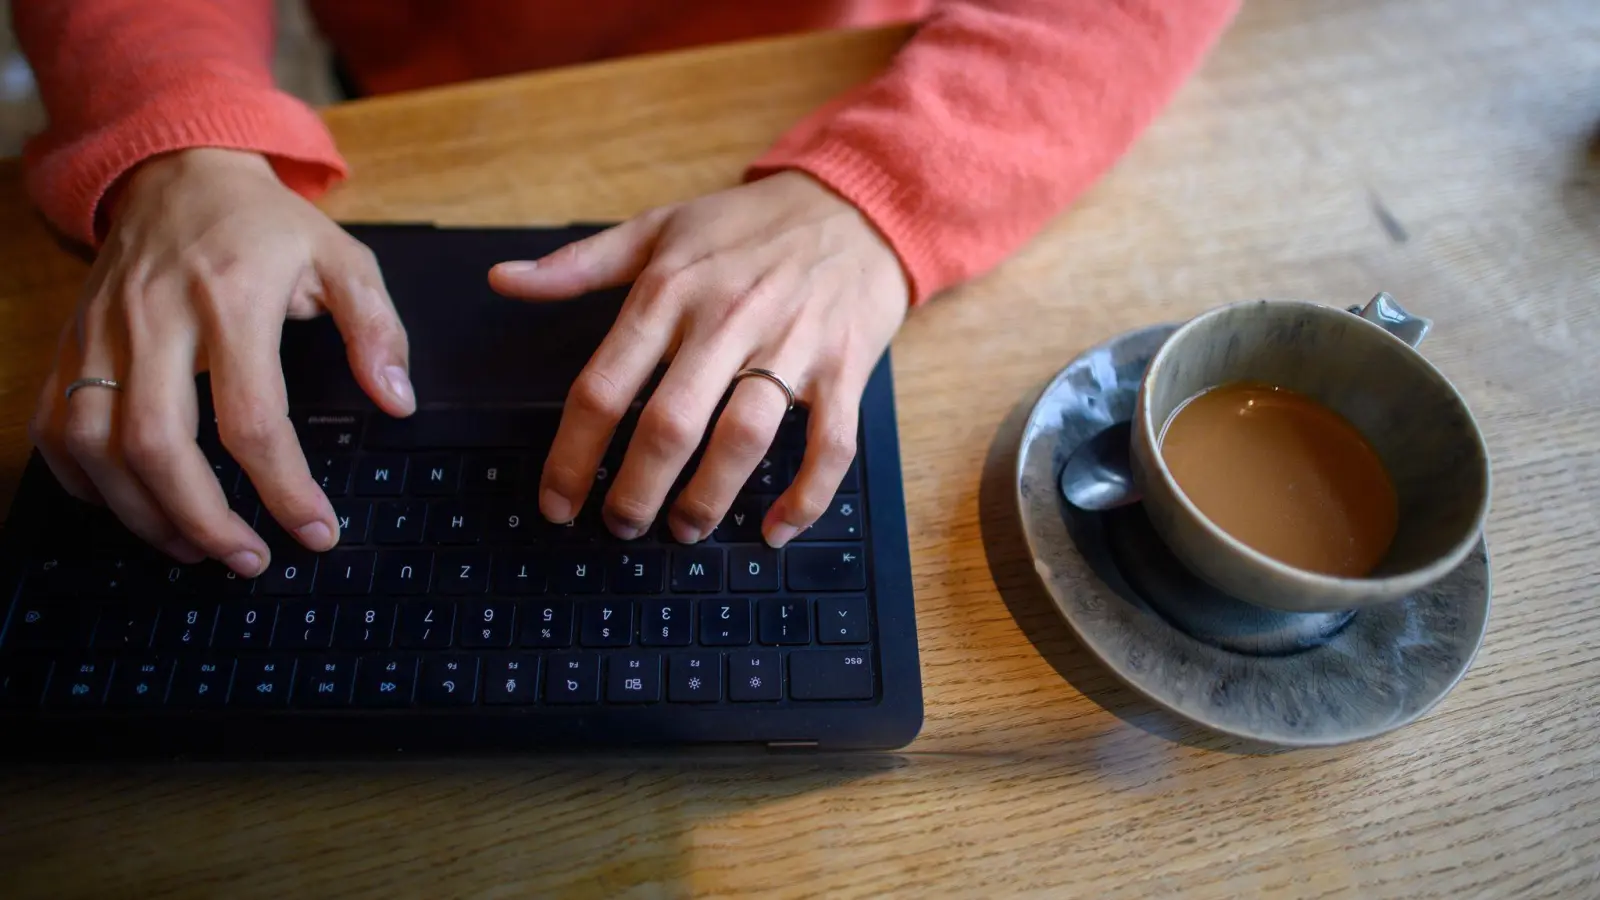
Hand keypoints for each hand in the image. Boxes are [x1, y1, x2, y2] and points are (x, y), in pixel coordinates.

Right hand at [29, 148, 414, 574]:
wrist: (177, 170)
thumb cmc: (264, 226)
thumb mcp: (342, 259)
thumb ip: (377, 328)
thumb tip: (398, 401)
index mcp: (233, 296)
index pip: (252, 415)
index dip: (284, 487)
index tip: (316, 532)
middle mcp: (156, 317)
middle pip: (157, 444)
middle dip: (203, 520)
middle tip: (250, 560)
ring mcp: (101, 332)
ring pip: (95, 446)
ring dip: (144, 514)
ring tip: (198, 547)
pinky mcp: (69, 343)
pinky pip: (55, 429)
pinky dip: (86, 483)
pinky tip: (133, 507)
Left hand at [489, 171, 908, 545]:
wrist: (854, 202)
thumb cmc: (748, 225)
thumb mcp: (658, 228)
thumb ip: (577, 263)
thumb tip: (502, 279)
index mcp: (670, 290)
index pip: (604, 386)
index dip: (572, 456)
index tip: (557, 502)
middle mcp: (727, 319)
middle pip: (669, 424)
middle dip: (637, 492)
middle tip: (620, 527)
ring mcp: (791, 345)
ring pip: (743, 438)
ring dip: (708, 498)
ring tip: (684, 530)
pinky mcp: (844, 367)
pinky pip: (829, 445)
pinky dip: (805, 497)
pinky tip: (774, 529)